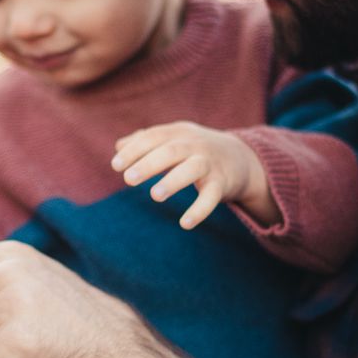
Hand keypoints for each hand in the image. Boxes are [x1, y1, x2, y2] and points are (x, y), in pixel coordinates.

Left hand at [113, 121, 275, 228]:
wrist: (240, 158)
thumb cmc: (195, 150)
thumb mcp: (174, 140)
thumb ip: (146, 141)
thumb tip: (118, 147)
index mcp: (178, 133)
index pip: (153, 137)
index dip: (134, 150)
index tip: (116, 165)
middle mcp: (194, 145)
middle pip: (170, 151)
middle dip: (149, 163)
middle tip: (128, 179)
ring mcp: (209, 164)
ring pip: (191, 170)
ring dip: (173, 181)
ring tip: (155, 195)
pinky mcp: (222, 184)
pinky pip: (211, 197)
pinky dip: (199, 210)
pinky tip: (185, 223)